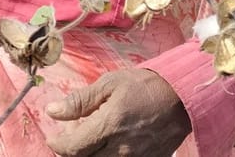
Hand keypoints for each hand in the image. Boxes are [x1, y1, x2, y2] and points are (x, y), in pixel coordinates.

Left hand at [45, 68, 190, 156]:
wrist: (182, 97)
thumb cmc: (144, 86)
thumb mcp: (109, 84)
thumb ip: (79, 101)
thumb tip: (52, 111)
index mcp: (109, 126)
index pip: (73, 149)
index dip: (57, 144)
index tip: (53, 136)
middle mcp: (121, 149)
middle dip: (72, 150)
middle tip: (72, 134)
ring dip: (90, 154)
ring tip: (91, 137)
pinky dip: (107, 155)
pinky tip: (108, 142)